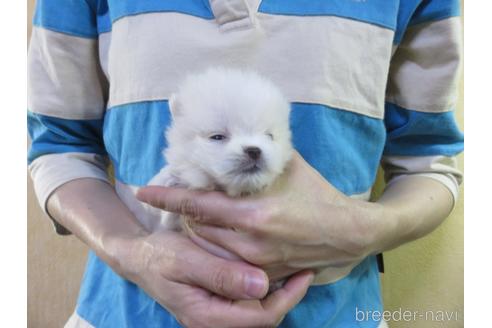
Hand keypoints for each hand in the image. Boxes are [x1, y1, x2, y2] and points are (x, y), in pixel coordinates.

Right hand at [113, 230, 313, 327]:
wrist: (138, 255)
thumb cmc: (159, 255)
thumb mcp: (185, 259)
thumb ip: (220, 274)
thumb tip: (261, 285)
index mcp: (207, 316)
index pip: (260, 318)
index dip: (287, 298)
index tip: (304, 273)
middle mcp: (214, 321)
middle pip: (263, 318)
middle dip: (287, 296)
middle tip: (304, 268)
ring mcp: (216, 312)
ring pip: (257, 311)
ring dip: (278, 292)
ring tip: (293, 268)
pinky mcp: (217, 301)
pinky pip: (247, 301)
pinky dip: (263, 287)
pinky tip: (271, 268)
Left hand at [137, 152, 386, 282]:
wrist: (348, 234)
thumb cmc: (318, 195)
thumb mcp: (289, 167)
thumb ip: (259, 156)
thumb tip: (236, 140)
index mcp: (254, 212)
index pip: (198, 204)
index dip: (167, 197)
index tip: (143, 190)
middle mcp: (249, 241)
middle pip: (196, 228)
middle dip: (182, 213)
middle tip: (179, 198)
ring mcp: (254, 262)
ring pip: (206, 247)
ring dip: (196, 230)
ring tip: (197, 215)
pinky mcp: (262, 274)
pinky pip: (224, 260)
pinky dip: (214, 246)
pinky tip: (218, 233)